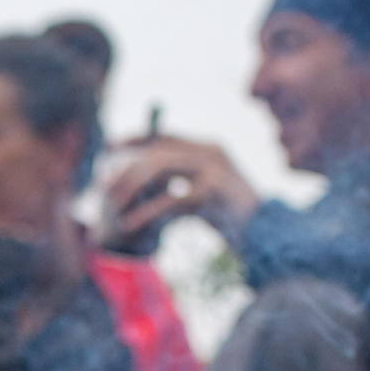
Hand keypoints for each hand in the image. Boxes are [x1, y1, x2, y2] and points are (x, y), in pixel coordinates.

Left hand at [104, 135, 261, 248]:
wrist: (268, 235)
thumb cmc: (232, 220)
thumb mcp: (201, 197)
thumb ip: (177, 185)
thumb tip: (139, 185)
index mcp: (209, 149)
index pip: (163, 136)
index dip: (134, 140)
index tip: (107, 147)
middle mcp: (211, 152)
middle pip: (156, 151)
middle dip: (125, 168)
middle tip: (101, 187)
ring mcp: (215, 169)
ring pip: (159, 167)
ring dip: (130, 188)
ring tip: (110, 208)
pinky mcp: (215, 192)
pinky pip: (172, 198)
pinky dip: (147, 213)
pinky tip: (129, 226)